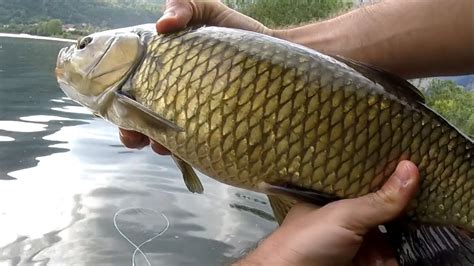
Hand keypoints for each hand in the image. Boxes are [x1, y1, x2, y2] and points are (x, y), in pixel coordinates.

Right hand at [119, 0, 272, 153]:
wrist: (271, 49)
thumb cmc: (232, 28)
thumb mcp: (204, 8)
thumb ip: (182, 6)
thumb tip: (163, 25)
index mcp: (160, 67)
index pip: (130, 86)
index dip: (118, 101)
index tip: (119, 112)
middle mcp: (171, 91)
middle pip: (141, 115)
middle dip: (133, 130)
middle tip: (135, 138)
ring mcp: (191, 110)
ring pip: (164, 134)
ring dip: (158, 143)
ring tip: (162, 145)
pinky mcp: (212, 123)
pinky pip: (194, 142)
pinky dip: (186, 149)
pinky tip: (187, 149)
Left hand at [236, 161, 419, 265]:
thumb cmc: (306, 240)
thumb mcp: (343, 215)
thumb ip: (377, 199)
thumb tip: (411, 168)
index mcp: (335, 199)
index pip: (367, 183)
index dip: (389, 177)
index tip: (416, 167)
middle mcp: (348, 219)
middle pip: (384, 210)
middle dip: (404, 208)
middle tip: (431, 196)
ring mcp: (358, 243)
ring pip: (392, 236)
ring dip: (407, 233)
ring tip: (429, 220)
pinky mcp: (366, 263)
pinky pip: (390, 256)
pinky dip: (402, 254)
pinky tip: (417, 243)